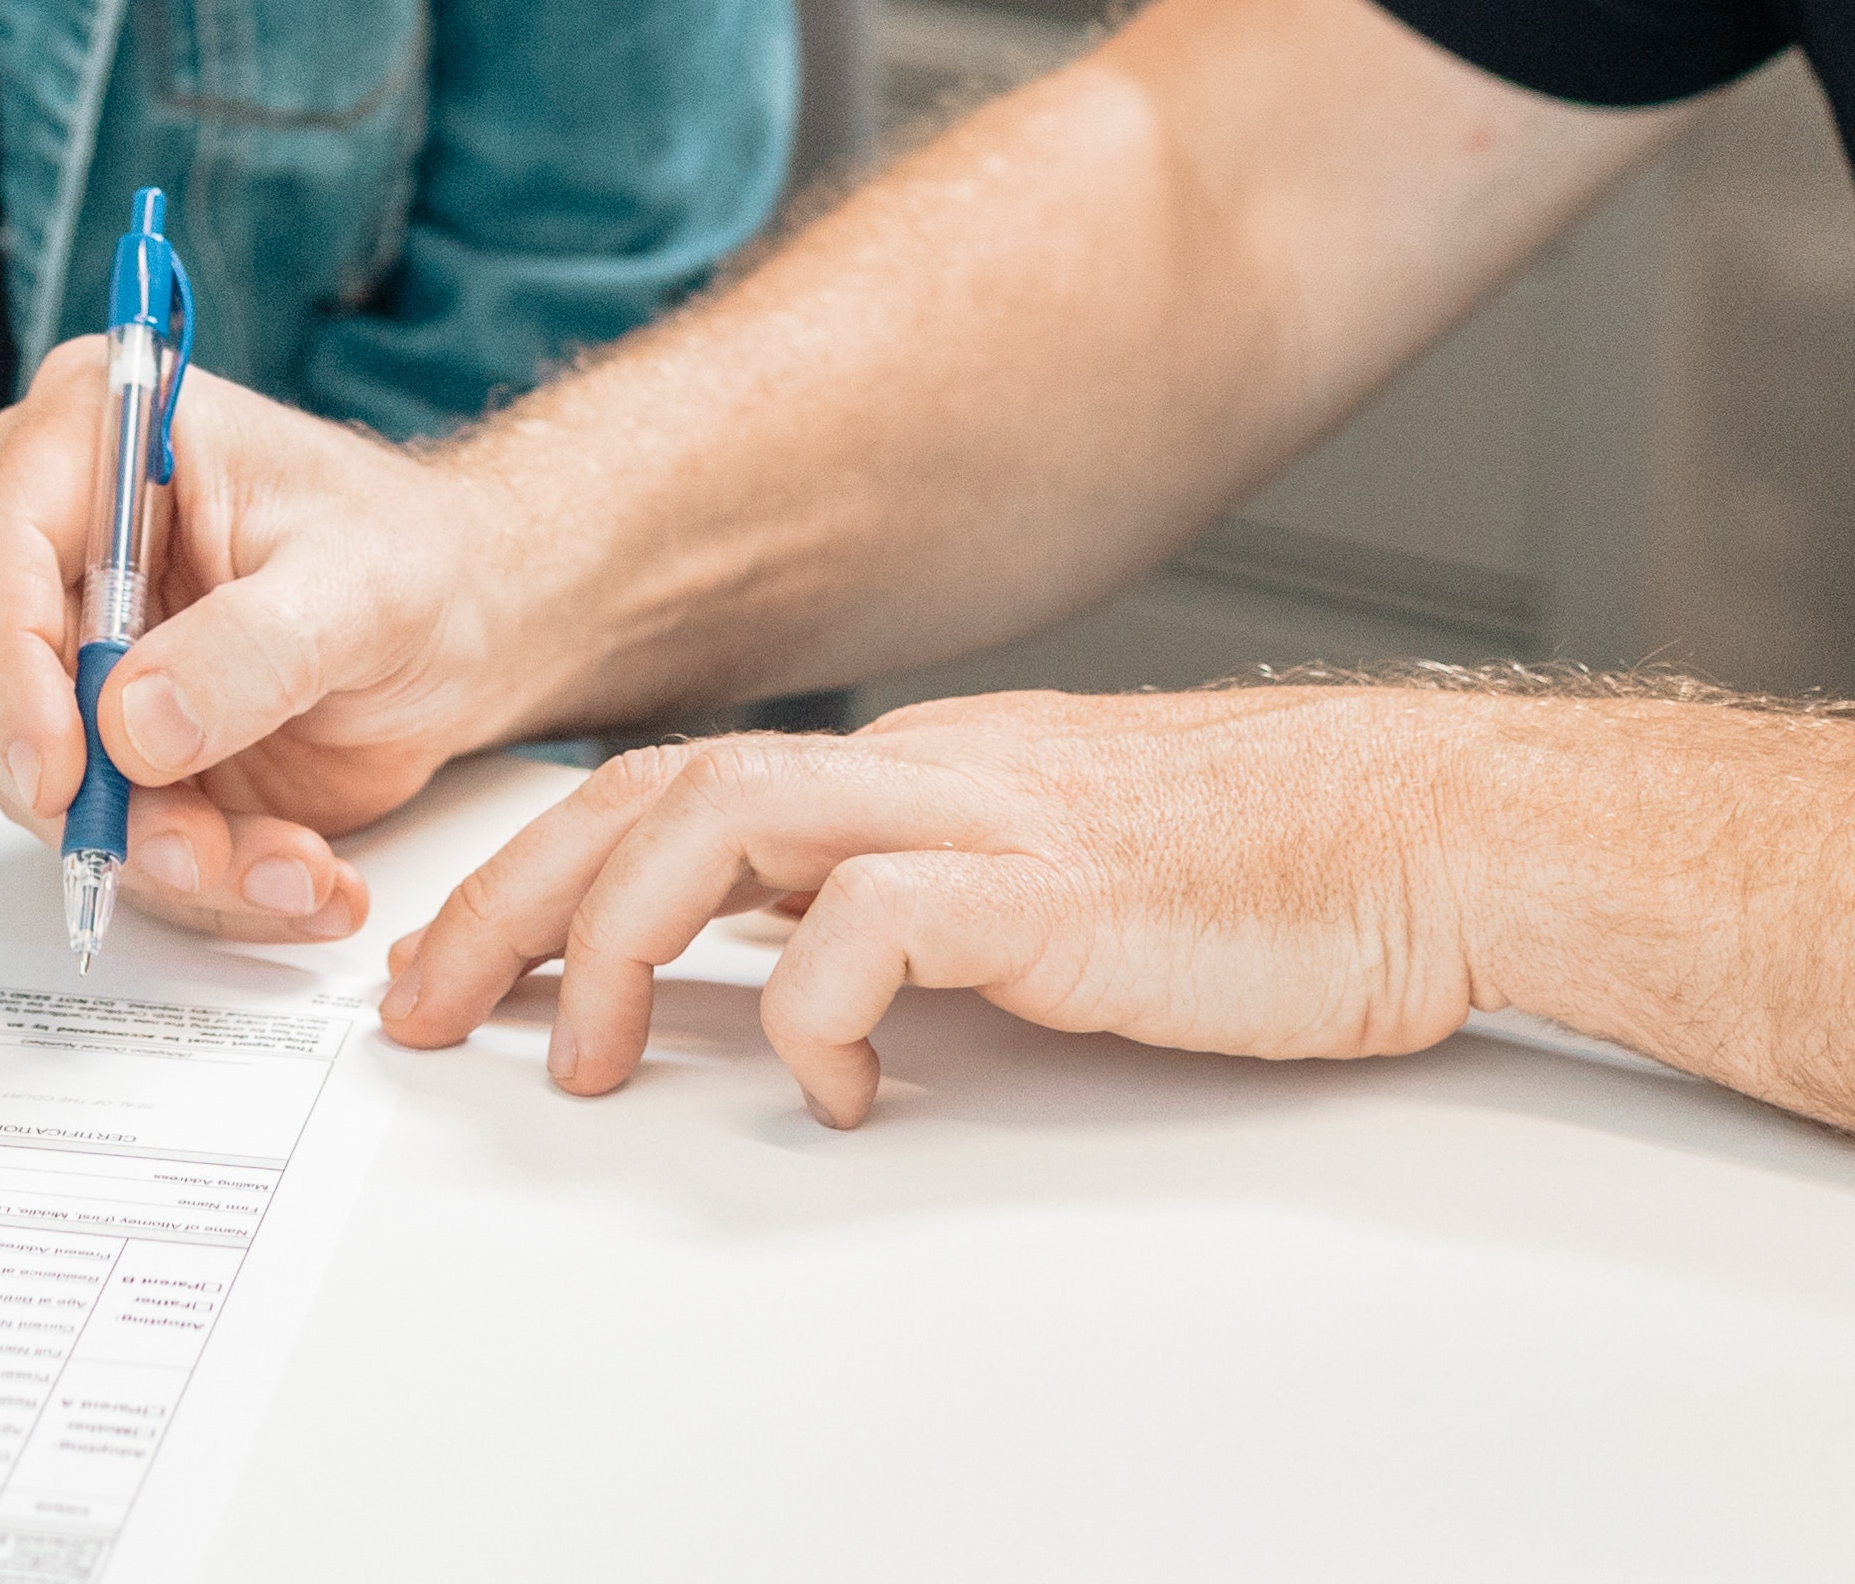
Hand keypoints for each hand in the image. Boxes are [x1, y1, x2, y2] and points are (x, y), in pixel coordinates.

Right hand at [0, 339, 546, 942]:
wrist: (474, 622)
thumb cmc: (421, 557)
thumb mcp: (361, 586)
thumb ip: (253, 647)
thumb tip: (134, 722)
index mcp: (99, 438)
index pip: (0, 553)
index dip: (9, 669)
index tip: (59, 767)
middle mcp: (65, 546)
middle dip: (98, 793)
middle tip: (197, 849)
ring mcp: (84, 653)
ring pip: (56, 784)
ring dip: (170, 852)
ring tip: (293, 868)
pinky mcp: (118, 746)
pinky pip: (120, 835)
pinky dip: (208, 877)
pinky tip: (299, 878)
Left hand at [375, 684, 1487, 1126]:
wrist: (1426, 840)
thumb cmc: (1262, 878)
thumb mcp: (1038, 890)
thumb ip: (911, 917)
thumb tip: (783, 987)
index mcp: (911, 768)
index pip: (671, 784)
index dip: (536, 864)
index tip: (448, 958)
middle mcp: (925, 770)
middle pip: (655, 792)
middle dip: (511, 899)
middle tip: (428, 1008)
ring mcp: (987, 816)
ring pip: (727, 820)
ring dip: (618, 941)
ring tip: (580, 1057)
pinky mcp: (1057, 888)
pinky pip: (879, 918)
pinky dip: (815, 1005)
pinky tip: (829, 1085)